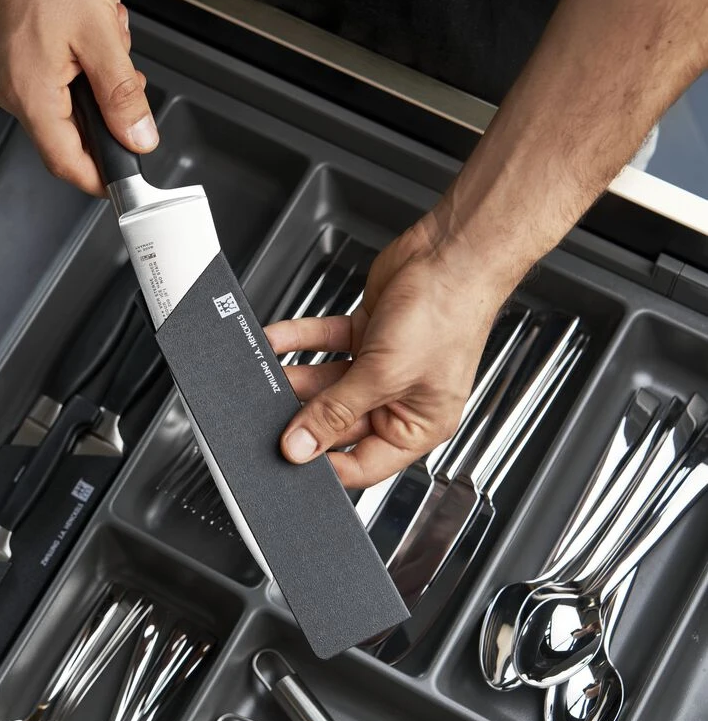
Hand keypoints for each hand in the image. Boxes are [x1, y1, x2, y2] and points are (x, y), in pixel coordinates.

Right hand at [0, 0, 156, 192]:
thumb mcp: (101, 33)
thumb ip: (122, 95)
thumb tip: (137, 138)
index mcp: (29, 92)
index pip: (66, 162)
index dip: (101, 177)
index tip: (126, 180)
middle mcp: (9, 88)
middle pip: (66, 131)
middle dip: (104, 106)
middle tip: (124, 67)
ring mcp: (5, 71)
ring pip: (62, 99)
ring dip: (92, 74)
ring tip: (100, 27)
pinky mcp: (6, 53)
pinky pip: (49, 76)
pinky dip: (76, 58)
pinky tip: (82, 24)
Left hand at [265, 218, 511, 487]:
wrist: (453, 254)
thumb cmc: (447, 315)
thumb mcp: (384, 375)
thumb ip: (336, 410)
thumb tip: (301, 447)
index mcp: (418, 425)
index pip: (363, 464)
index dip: (325, 466)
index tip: (290, 461)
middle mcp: (399, 398)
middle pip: (338, 423)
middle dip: (303, 416)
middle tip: (269, 416)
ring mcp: (380, 365)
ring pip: (325, 383)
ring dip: (295, 377)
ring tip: (266, 378)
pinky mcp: (366, 334)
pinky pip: (324, 344)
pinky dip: (299, 340)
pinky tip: (276, 340)